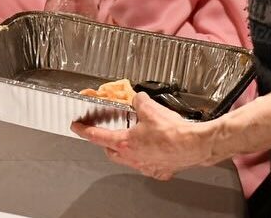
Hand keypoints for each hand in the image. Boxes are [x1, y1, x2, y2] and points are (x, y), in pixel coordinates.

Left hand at [71, 92, 214, 180]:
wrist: (194, 145)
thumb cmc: (173, 132)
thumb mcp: (150, 108)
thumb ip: (139, 102)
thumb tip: (138, 99)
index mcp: (125, 143)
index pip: (97, 136)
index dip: (84, 131)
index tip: (77, 128)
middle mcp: (133, 157)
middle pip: (111, 151)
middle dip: (106, 142)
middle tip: (107, 133)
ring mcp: (146, 166)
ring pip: (129, 160)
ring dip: (127, 150)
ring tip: (134, 139)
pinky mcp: (160, 171)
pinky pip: (148, 164)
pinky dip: (147, 157)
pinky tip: (154, 148)